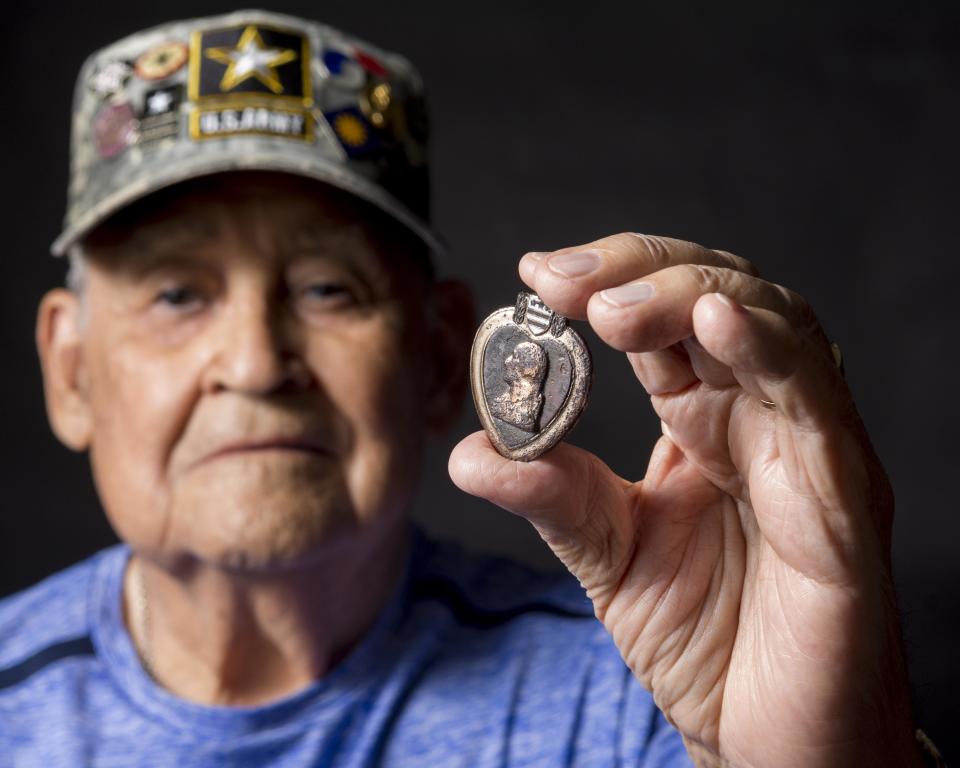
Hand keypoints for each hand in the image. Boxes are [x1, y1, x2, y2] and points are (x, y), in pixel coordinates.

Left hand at [449, 234, 918, 766]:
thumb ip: (552, 497)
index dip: (607, 283)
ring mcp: (808, 452)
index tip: (534, 276)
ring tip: (612, 307)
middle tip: (560, 281)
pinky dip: (766, 350)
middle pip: (718, 299)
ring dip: (691, 295)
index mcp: (707, 423)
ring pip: (773, 328)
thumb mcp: (610, 557)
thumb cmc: (710, 645)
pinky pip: (814, 406)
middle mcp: (762, 420)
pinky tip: (712, 320)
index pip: (665, 322)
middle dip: (639, 272)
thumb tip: (473, 454)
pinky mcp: (843, 501)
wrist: (770, 745)